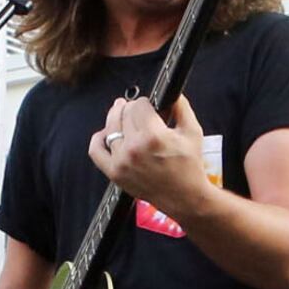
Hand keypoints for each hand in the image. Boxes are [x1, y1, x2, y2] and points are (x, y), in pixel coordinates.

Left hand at [86, 94, 206, 216]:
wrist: (184, 197)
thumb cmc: (190, 165)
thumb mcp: (193, 132)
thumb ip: (181, 107)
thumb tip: (171, 92)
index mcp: (154, 136)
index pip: (139, 105)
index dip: (146, 102)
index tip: (150, 107)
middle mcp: (134, 148)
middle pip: (124, 113)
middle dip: (132, 108)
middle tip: (138, 111)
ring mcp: (122, 161)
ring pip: (110, 127)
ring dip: (116, 118)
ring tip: (122, 115)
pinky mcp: (115, 173)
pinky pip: (96, 150)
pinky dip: (98, 139)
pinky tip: (106, 134)